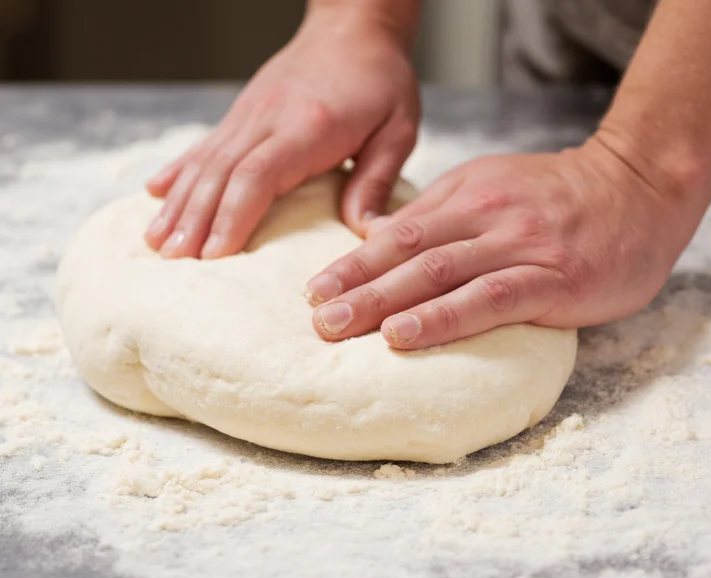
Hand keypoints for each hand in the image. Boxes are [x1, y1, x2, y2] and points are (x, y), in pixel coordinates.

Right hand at [145, 6, 419, 258]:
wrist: (354, 27)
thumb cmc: (380, 80)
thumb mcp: (397, 129)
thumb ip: (377, 180)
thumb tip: (364, 232)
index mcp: (310, 127)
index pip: (259, 174)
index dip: (233, 215)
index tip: (216, 253)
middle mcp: (269, 119)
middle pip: (220, 173)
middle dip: (195, 219)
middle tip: (174, 260)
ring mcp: (249, 114)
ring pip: (205, 161)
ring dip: (179, 203)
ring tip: (157, 242)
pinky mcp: (242, 113)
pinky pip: (204, 145)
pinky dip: (178, 171)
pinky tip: (155, 193)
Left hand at [304, 138, 703, 348]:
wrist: (640, 188)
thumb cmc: (563, 197)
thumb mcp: (496, 187)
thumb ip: (446, 213)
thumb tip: (387, 240)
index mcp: (468, 195)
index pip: (398, 232)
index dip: (353, 262)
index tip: (313, 289)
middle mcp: (486, 217)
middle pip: (408, 254)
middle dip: (355, 287)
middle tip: (314, 318)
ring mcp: (519, 247)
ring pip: (438, 274)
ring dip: (383, 302)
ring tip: (339, 328)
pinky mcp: (552, 279)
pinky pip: (488, 300)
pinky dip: (442, 318)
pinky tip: (405, 334)